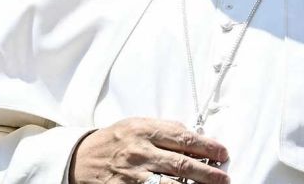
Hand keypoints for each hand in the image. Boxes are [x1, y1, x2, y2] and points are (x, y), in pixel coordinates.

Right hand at [69, 118, 229, 183]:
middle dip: (208, 173)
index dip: (208, 147)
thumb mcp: (137, 125)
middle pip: (182, 164)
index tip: (223, 153)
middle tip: (223, 178)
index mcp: (145, 130)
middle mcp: (140, 152)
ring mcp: (133, 175)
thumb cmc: (114, 141)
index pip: (184, 138)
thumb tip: (196, 136)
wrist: (80, 159)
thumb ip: (165, 129)